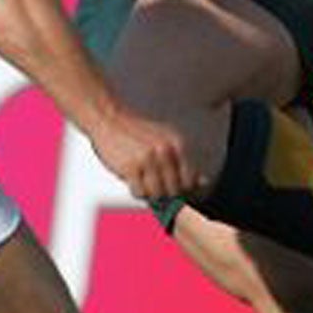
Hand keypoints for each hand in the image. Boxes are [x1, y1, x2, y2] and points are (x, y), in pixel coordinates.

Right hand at [85, 110, 201, 203]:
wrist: (109, 118)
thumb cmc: (137, 132)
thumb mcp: (166, 140)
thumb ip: (183, 162)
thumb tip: (203, 182)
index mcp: (178, 144)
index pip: (189, 182)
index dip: (179, 188)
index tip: (168, 185)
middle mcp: (166, 151)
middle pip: (173, 191)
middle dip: (163, 192)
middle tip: (151, 182)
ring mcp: (148, 159)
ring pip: (157, 194)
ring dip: (148, 192)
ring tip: (141, 179)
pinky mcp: (131, 166)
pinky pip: (139, 193)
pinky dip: (135, 190)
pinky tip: (131, 178)